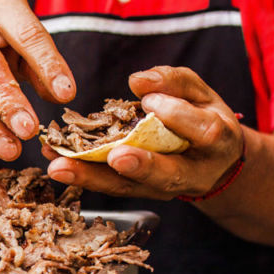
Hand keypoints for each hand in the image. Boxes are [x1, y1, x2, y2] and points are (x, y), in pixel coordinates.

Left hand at [42, 66, 245, 200]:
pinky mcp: (139, 192)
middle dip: (140, 166)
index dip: (178, 117)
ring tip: (60, 166)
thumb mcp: (200, 93)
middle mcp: (193, 173)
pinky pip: (110, 187)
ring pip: (129, 188)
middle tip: (114, 157)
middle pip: (167, 174)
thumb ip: (173, 82)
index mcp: (217, 142)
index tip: (150, 102)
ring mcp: (163, 189)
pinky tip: (56, 163)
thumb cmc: (204, 117)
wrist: (213, 163)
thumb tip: (137, 80)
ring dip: (92, 178)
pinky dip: (83, 176)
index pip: (203, 131)